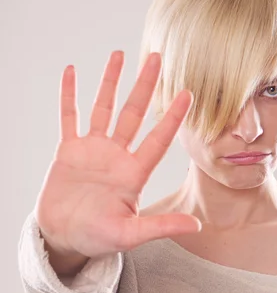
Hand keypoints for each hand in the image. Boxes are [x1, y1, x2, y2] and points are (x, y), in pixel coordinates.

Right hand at [35, 50, 201, 259]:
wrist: (64, 237)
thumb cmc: (98, 238)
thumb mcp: (130, 235)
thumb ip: (160, 227)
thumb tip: (196, 227)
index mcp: (134, 174)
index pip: (158, 140)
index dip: (172, 117)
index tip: (188, 93)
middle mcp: (117, 156)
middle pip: (134, 114)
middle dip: (145, 86)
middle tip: (157, 57)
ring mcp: (93, 151)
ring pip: (104, 108)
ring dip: (111, 82)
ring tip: (120, 54)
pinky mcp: (69, 151)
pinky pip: (69, 117)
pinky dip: (69, 95)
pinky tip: (73, 72)